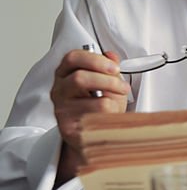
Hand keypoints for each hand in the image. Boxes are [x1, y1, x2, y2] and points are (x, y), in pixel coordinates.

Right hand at [51, 49, 129, 181]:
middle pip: (80, 78)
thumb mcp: (106, 83)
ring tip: (116, 104)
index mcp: (66, 73)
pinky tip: (109, 116)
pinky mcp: (68, 128)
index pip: (73, 58)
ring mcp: (61, 109)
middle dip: (108, 81)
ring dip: (112, 100)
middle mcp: (59, 90)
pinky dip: (109, 116)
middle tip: (123, 87)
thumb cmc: (98, 105)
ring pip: (92, 100)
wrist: (90, 133)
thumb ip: (108, 68)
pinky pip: (96, 119)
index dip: (96, 60)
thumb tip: (112, 56)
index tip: (115, 67)